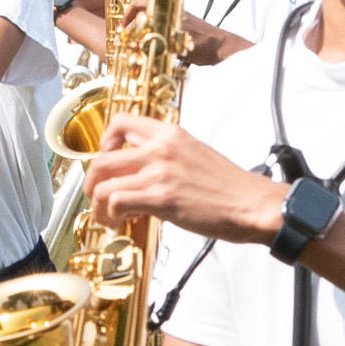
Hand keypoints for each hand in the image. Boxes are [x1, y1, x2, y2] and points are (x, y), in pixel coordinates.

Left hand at [87, 117, 289, 243]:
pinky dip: (113, 215)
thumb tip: (143, 175)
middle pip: (102, 159)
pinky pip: (117, 201)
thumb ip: (167, 158)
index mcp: (171, 133)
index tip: (106, 160)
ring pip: (104, 184)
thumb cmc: (230, 188)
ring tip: (109, 218)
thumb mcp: (196, 155)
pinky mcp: (162, 197)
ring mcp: (160, 171)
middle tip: (98, 198)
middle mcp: (161, 147)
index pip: (121, 122)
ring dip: (99, 206)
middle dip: (92, 183)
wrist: (252, 204)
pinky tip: (124, 223)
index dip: (104, 143)